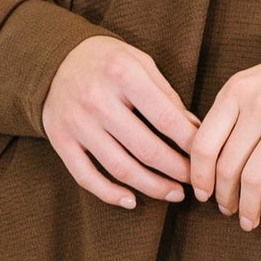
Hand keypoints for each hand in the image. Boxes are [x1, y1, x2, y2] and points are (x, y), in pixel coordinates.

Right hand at [42, 35, 198, 210]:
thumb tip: (194, 129)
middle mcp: (97, 99)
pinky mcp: (60, 140)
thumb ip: (166, 94)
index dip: (191, 144)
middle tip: (196, 181)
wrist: (53, 59)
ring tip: (174, 194)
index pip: (166, 119)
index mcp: (122, 74)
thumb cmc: (107, 61)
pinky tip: (132, 201)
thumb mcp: (139, 62)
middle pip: (146, 149)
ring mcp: (76, 123)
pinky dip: (109, 194)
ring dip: (152, 187)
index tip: (206, 156)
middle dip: (177, 171)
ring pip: (120, 168)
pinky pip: (85, 176)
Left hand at [189, 64, 260, 228]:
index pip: (205, 144)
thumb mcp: (243, 88)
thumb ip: (222, 118)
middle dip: (224, 196)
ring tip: (247, 220)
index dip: (199, 176)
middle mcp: (258, 107)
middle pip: (228, 165)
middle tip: (226, 209)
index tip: (202, 194)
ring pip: (255, 178)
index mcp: (234, 93)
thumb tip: (198, 165)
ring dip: (247, 207)